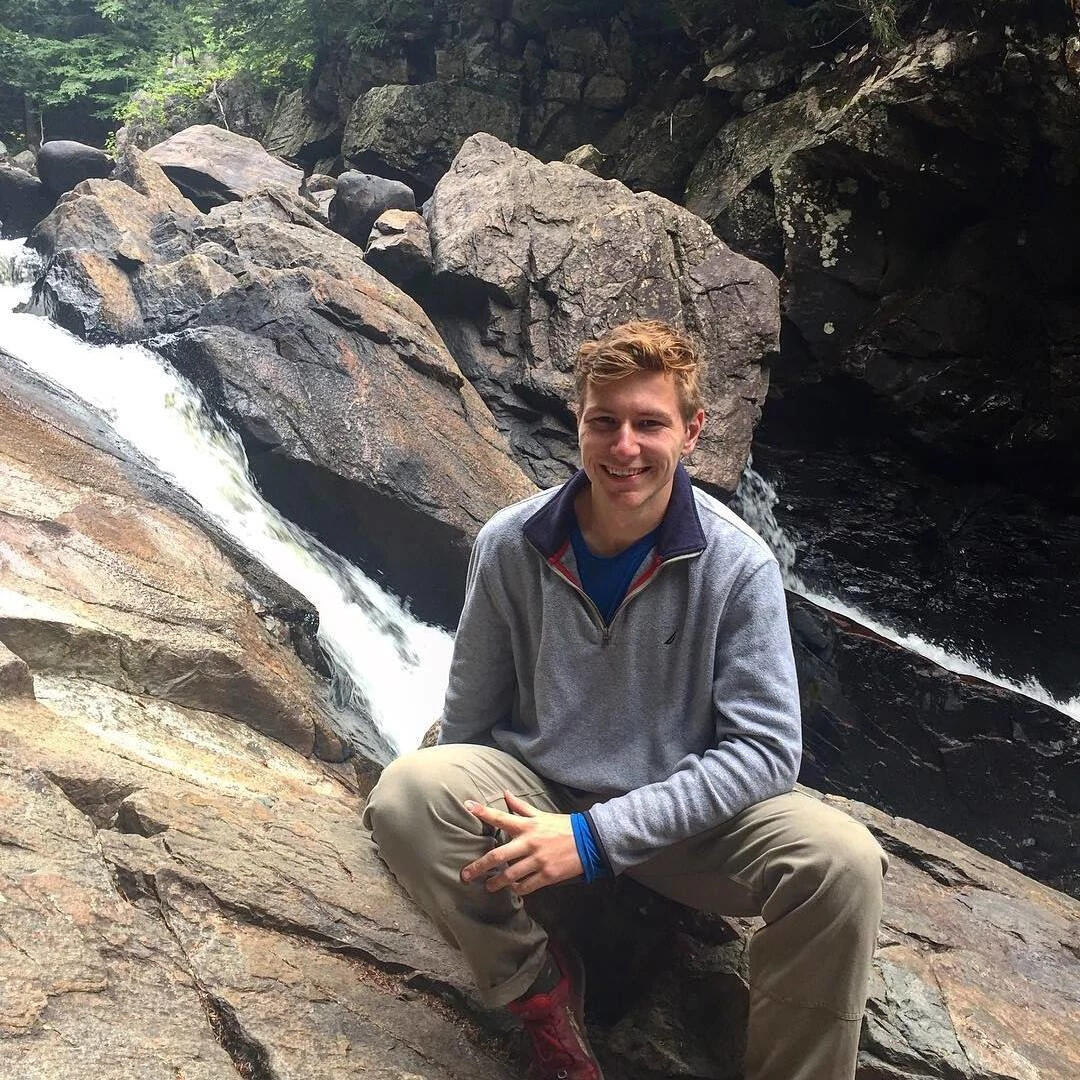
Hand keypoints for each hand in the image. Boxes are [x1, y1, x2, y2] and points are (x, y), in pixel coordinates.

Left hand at [459, 791, 582, 896]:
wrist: (589, 841)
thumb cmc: (563, 826)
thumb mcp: (542, 815)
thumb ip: (521, 807)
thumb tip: (505, 793)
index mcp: (527, 826)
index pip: (501, 817)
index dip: (484, 812)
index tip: (468, 806)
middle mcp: (529, 843)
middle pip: (498, 856)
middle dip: (480, 866)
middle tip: (465, 875)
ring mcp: (538, 861)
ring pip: (510, 875)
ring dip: (497, 883)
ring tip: (489, 886)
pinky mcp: (547, 875)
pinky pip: (527, 886)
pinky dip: (517, 888)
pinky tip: (513, 889)